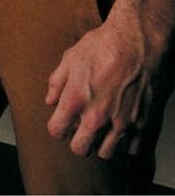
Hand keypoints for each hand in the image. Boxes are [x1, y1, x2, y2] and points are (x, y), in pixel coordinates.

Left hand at [45, 14, 163, 159]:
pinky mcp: (145, 126)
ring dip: (102, 142)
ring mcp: (123, 124)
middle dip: (78, 139)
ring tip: (103, 126)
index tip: (62, 121)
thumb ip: (57, 82)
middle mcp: (98, 116)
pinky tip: (123, 125)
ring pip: (106, 153)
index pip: (57, 131)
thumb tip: (51, 101)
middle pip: (81, 149)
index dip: (57, 127)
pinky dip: (127, 142)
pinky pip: (132, 150)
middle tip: (82, 126)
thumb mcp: (71, 57)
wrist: (138, 42)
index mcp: (76, 99)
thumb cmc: (103, 45)